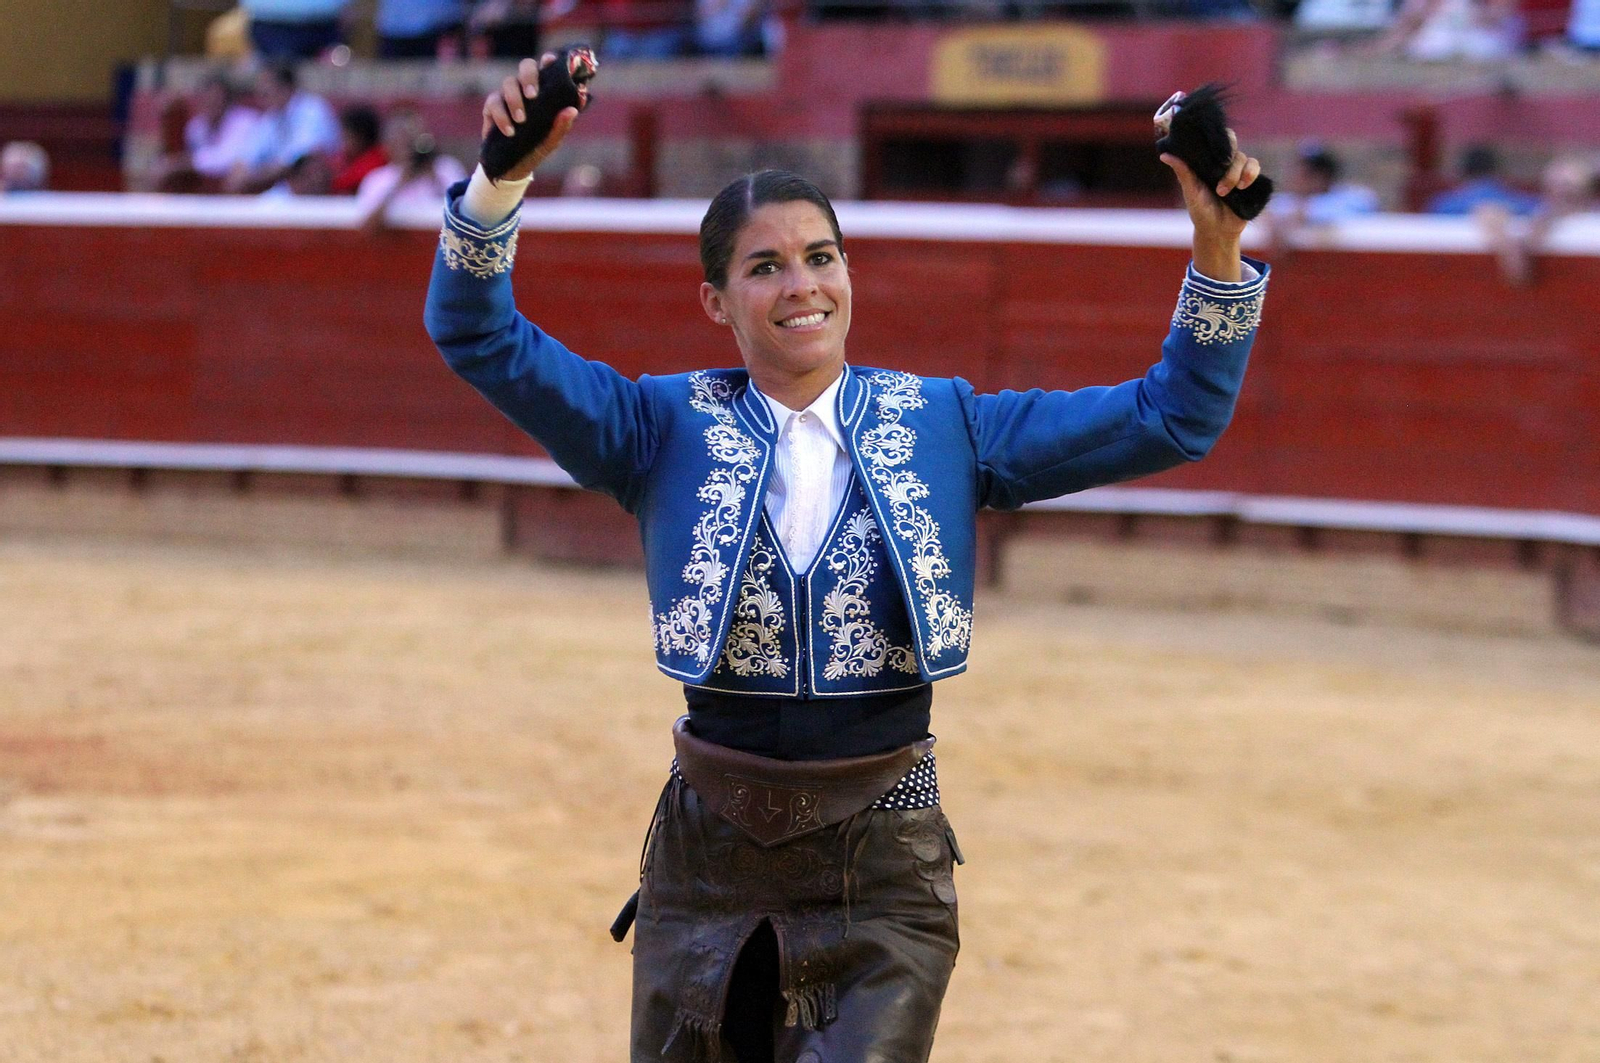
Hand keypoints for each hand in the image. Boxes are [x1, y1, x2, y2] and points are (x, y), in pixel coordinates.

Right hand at [480, 53, 579, 181]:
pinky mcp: (492, 107)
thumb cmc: (534, 150)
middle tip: (532, 95)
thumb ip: (561, 127)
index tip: (551, 61)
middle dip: (528, 77)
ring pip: (509, 83)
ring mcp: (507, 95)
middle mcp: (525, 89)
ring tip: (521, 120)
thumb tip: (572, 110)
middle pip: (525, 66)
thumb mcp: (550, 142)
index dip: (549, 61)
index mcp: (543, 92)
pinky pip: (494, 102)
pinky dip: (502, 116)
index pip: (546, 69)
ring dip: (515, 100)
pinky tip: (509, 131)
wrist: (512, 168)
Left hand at [1160, 128, 1261, 243]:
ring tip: (1225, 192)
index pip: (1216, 142)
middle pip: (1231, 147)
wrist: (1218, 231)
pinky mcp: (1250, 179)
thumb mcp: (1190, 192)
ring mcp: (1238, 171)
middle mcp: (1224, 164)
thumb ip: (1183, 172)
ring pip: (1244, 158)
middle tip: (1219, 181)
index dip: (1219, 139)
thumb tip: (1164, 155)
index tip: (1215, 151)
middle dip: (1227, 164)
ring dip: (1235, 174)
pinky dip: (1250, 174)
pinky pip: (1255, 166)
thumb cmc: (1200, 211)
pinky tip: (1242, 187)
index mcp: (1208, 163)